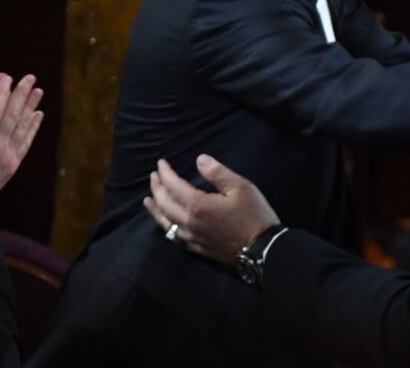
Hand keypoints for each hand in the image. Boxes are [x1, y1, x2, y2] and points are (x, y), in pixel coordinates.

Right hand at [0, 74, 43, 215]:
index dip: (2, 92)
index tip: (8, 78)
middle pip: (12, 113)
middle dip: (21, 93)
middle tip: (30, 77)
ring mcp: (7, 154)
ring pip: (22, 125)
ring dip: (31, 105)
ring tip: (38, 90)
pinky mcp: (14, 163)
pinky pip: (27, 140)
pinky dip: (33, 125)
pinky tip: (38, 114)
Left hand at [144, 155, 279, 265]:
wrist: (261, 249)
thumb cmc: (253, 215)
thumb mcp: (241, 187)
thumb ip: (218, 173)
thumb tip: (199, 159)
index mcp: (197, 205)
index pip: (173, 186)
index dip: (165, 173)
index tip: (160, 163)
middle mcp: (188, 222)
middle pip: (164, 203)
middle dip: (157, 188)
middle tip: (153, 176)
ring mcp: (190, 237)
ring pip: (164, 222)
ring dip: (155, 208)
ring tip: (148, 199)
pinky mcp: (195, 247)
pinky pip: (173, 235)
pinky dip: (165, 225)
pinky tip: (165, 222)